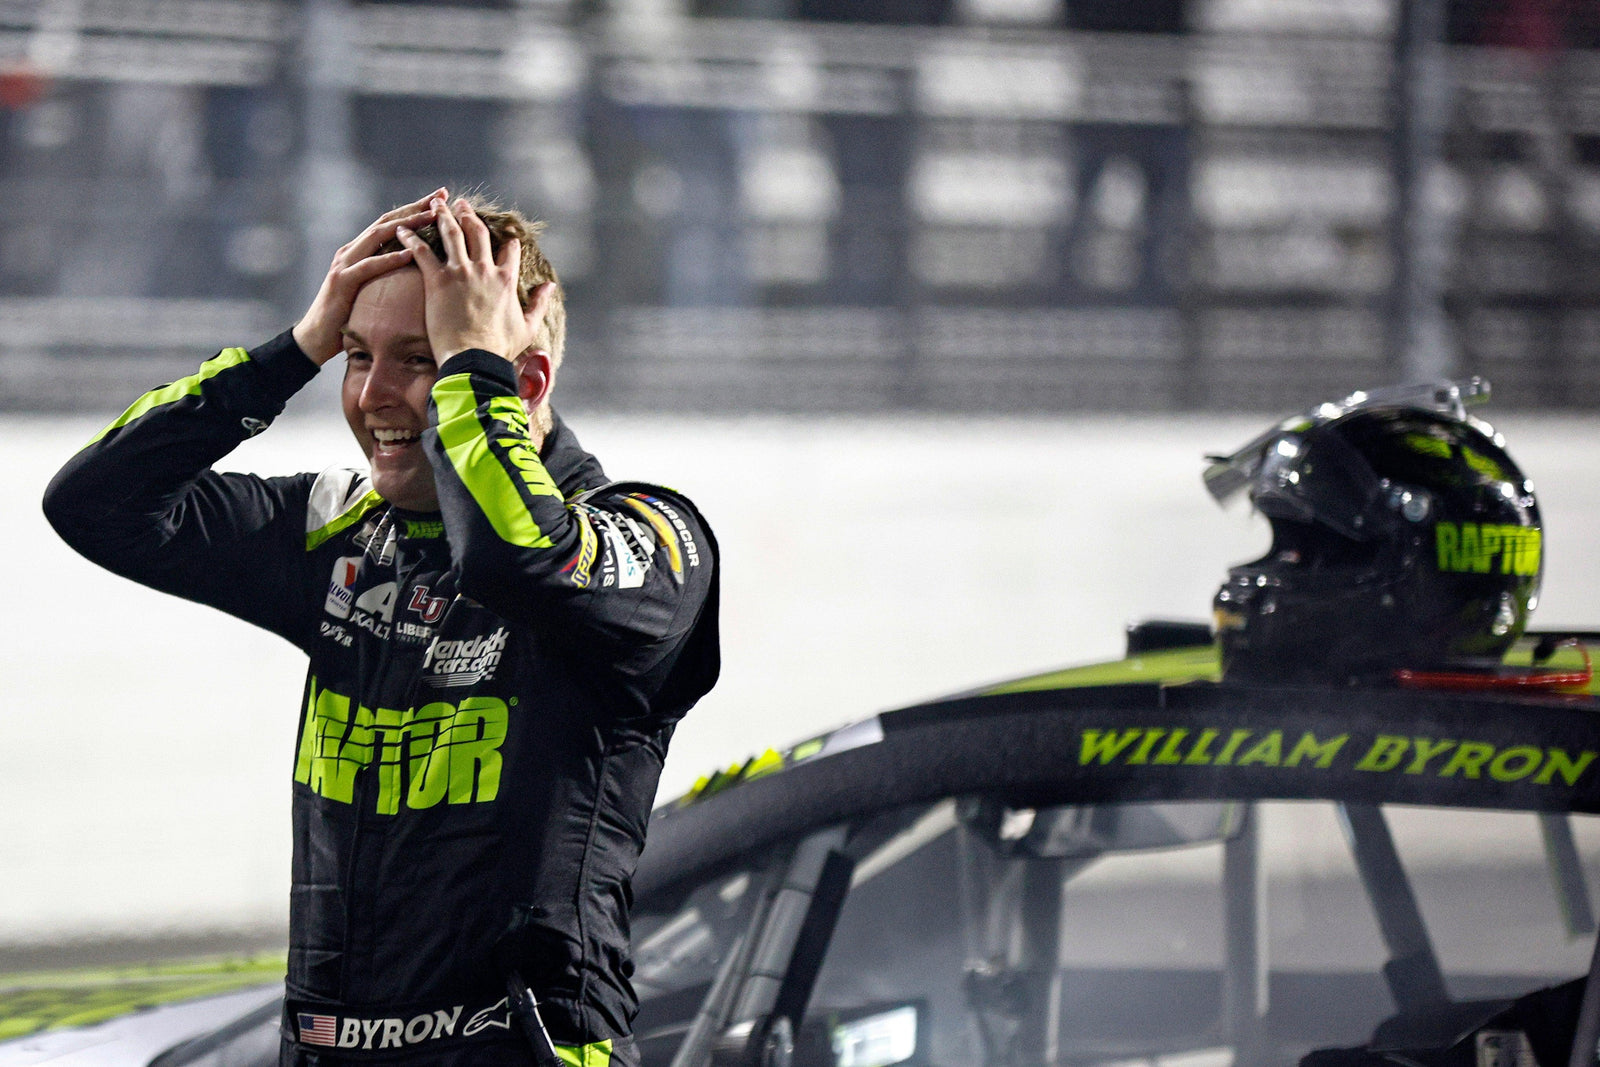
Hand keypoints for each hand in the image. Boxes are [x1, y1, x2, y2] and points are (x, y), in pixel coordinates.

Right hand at [291, 188, 444, 365]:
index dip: (416, 208)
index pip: (392, 222)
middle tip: (441, 196)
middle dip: (415, 207)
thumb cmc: (348, 316)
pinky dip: (388, 259)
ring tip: (430, 217)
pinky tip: (408, 253)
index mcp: (361, 250)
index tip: (442, 199)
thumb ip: (387, 273)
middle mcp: (352, 251)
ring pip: (378, 236)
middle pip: (387, 221)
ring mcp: (344, 264)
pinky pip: (368, 267)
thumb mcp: (372, 289)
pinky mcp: (341, 282)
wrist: (316, 337)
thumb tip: (416, 267)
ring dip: (406, 225)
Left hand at [395, 197, 552, 362]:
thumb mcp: (527, 326)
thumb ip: (539, 303)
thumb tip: (550, 286)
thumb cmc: (499, 348)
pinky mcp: (438, 280)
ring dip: (443, 215)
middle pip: (477, 233)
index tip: (503, 234)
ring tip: (436, 203)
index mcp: (506, 280)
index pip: (509, 250)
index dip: (507, 241)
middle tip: (461, 204)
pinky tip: (402, 229)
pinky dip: (411, 239)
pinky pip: (422, 252)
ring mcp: (461, 273)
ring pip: (451, 234)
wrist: (473, 359)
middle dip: (469, 215)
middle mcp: (484, 270)